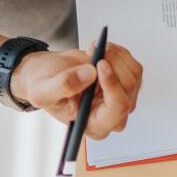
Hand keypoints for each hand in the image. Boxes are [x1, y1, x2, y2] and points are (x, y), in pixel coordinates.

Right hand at [10, 42, 143, 137]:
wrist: (50, 73)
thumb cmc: (45, 88)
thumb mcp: (43, 91)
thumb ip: (63, 85)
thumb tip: (89, 74)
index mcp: (94, 125)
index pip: (116, 109)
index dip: (112, 85)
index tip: (100, 64)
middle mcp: (112, 114)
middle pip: (129, 88)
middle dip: (113, 64)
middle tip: (94, 51)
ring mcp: (121, 97)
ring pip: (134, 74)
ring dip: (115, 56)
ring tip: (93, 51)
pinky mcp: (126, 81)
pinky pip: (133, 65)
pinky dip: (118, 53)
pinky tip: (101, 52)